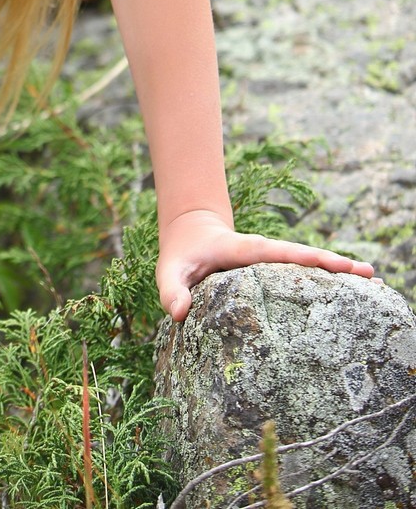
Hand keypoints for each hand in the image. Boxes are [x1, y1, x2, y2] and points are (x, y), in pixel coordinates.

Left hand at [157, 208, 376, 323]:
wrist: (190, 231)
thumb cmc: (181, 254)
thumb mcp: (169, 270)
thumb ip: (170, 289)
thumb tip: (178, 313)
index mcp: (246, 250)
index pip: (282, 253)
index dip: (310, 259)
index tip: (338, 265)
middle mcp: (266, 251)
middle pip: (306, 258)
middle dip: (337, 265)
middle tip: (372, 276)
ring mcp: (272, 260)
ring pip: (309, 264)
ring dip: (339, 271)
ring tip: (374, 282)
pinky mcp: (274, 269)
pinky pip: (304, 272)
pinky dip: (327, 278)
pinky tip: (351, 293)